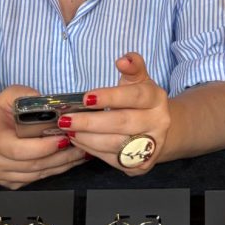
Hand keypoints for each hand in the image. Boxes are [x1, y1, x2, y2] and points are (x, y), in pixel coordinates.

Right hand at [0, 85, 86, 188]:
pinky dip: (56, 170)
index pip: (19, 150)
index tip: (64, 137)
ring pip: (38, 176)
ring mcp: (2, 177)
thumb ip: (26, 94)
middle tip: (80, 144)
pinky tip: (71, 160)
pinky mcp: (11, 184)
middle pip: (32, 165)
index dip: (43, 147)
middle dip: (60, 156)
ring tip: (81, 152)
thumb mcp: (8, 96)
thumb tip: (48, 102)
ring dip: (62, 165)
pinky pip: (37, 180)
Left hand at [61, 53, 170, 174]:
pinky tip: (79, 141)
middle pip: (122, 122)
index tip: (86, 97)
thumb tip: (123, 60)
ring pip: (116, 144)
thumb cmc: (141, 102)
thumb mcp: (138, 81)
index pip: (134, 96)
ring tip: (69, 131)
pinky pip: (113, 159)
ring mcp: (151, 146)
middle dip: (91, 122)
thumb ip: (132, 67)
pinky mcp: (140, 165)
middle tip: (66, 119)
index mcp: (156, 99)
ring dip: (88, 138)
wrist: (158, 130)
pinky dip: (93, 151)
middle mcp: (158, 123)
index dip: (110, 96)